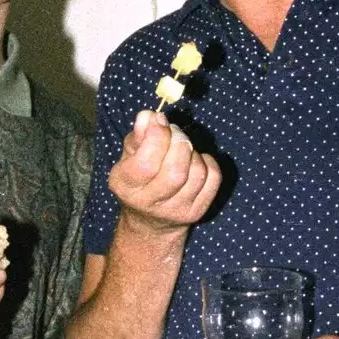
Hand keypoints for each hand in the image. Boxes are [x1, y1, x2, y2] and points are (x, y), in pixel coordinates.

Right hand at [109, 110, 220, 234]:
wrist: (150, 221)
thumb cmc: (138, 178)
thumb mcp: (129, 156)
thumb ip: (138, 135)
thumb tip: (149, 116)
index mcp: (126, 186)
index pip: (146, 163)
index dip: (157, 136)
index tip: (159, 120)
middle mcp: (149, 203)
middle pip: (175, 171)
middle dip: (179, 142)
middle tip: (175, 133)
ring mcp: (176, 210)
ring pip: (196, 173)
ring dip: (193, 152)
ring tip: (183, 148)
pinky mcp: (196, 212)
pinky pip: (213, 179)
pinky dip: (208, 162)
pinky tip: (195, 161)